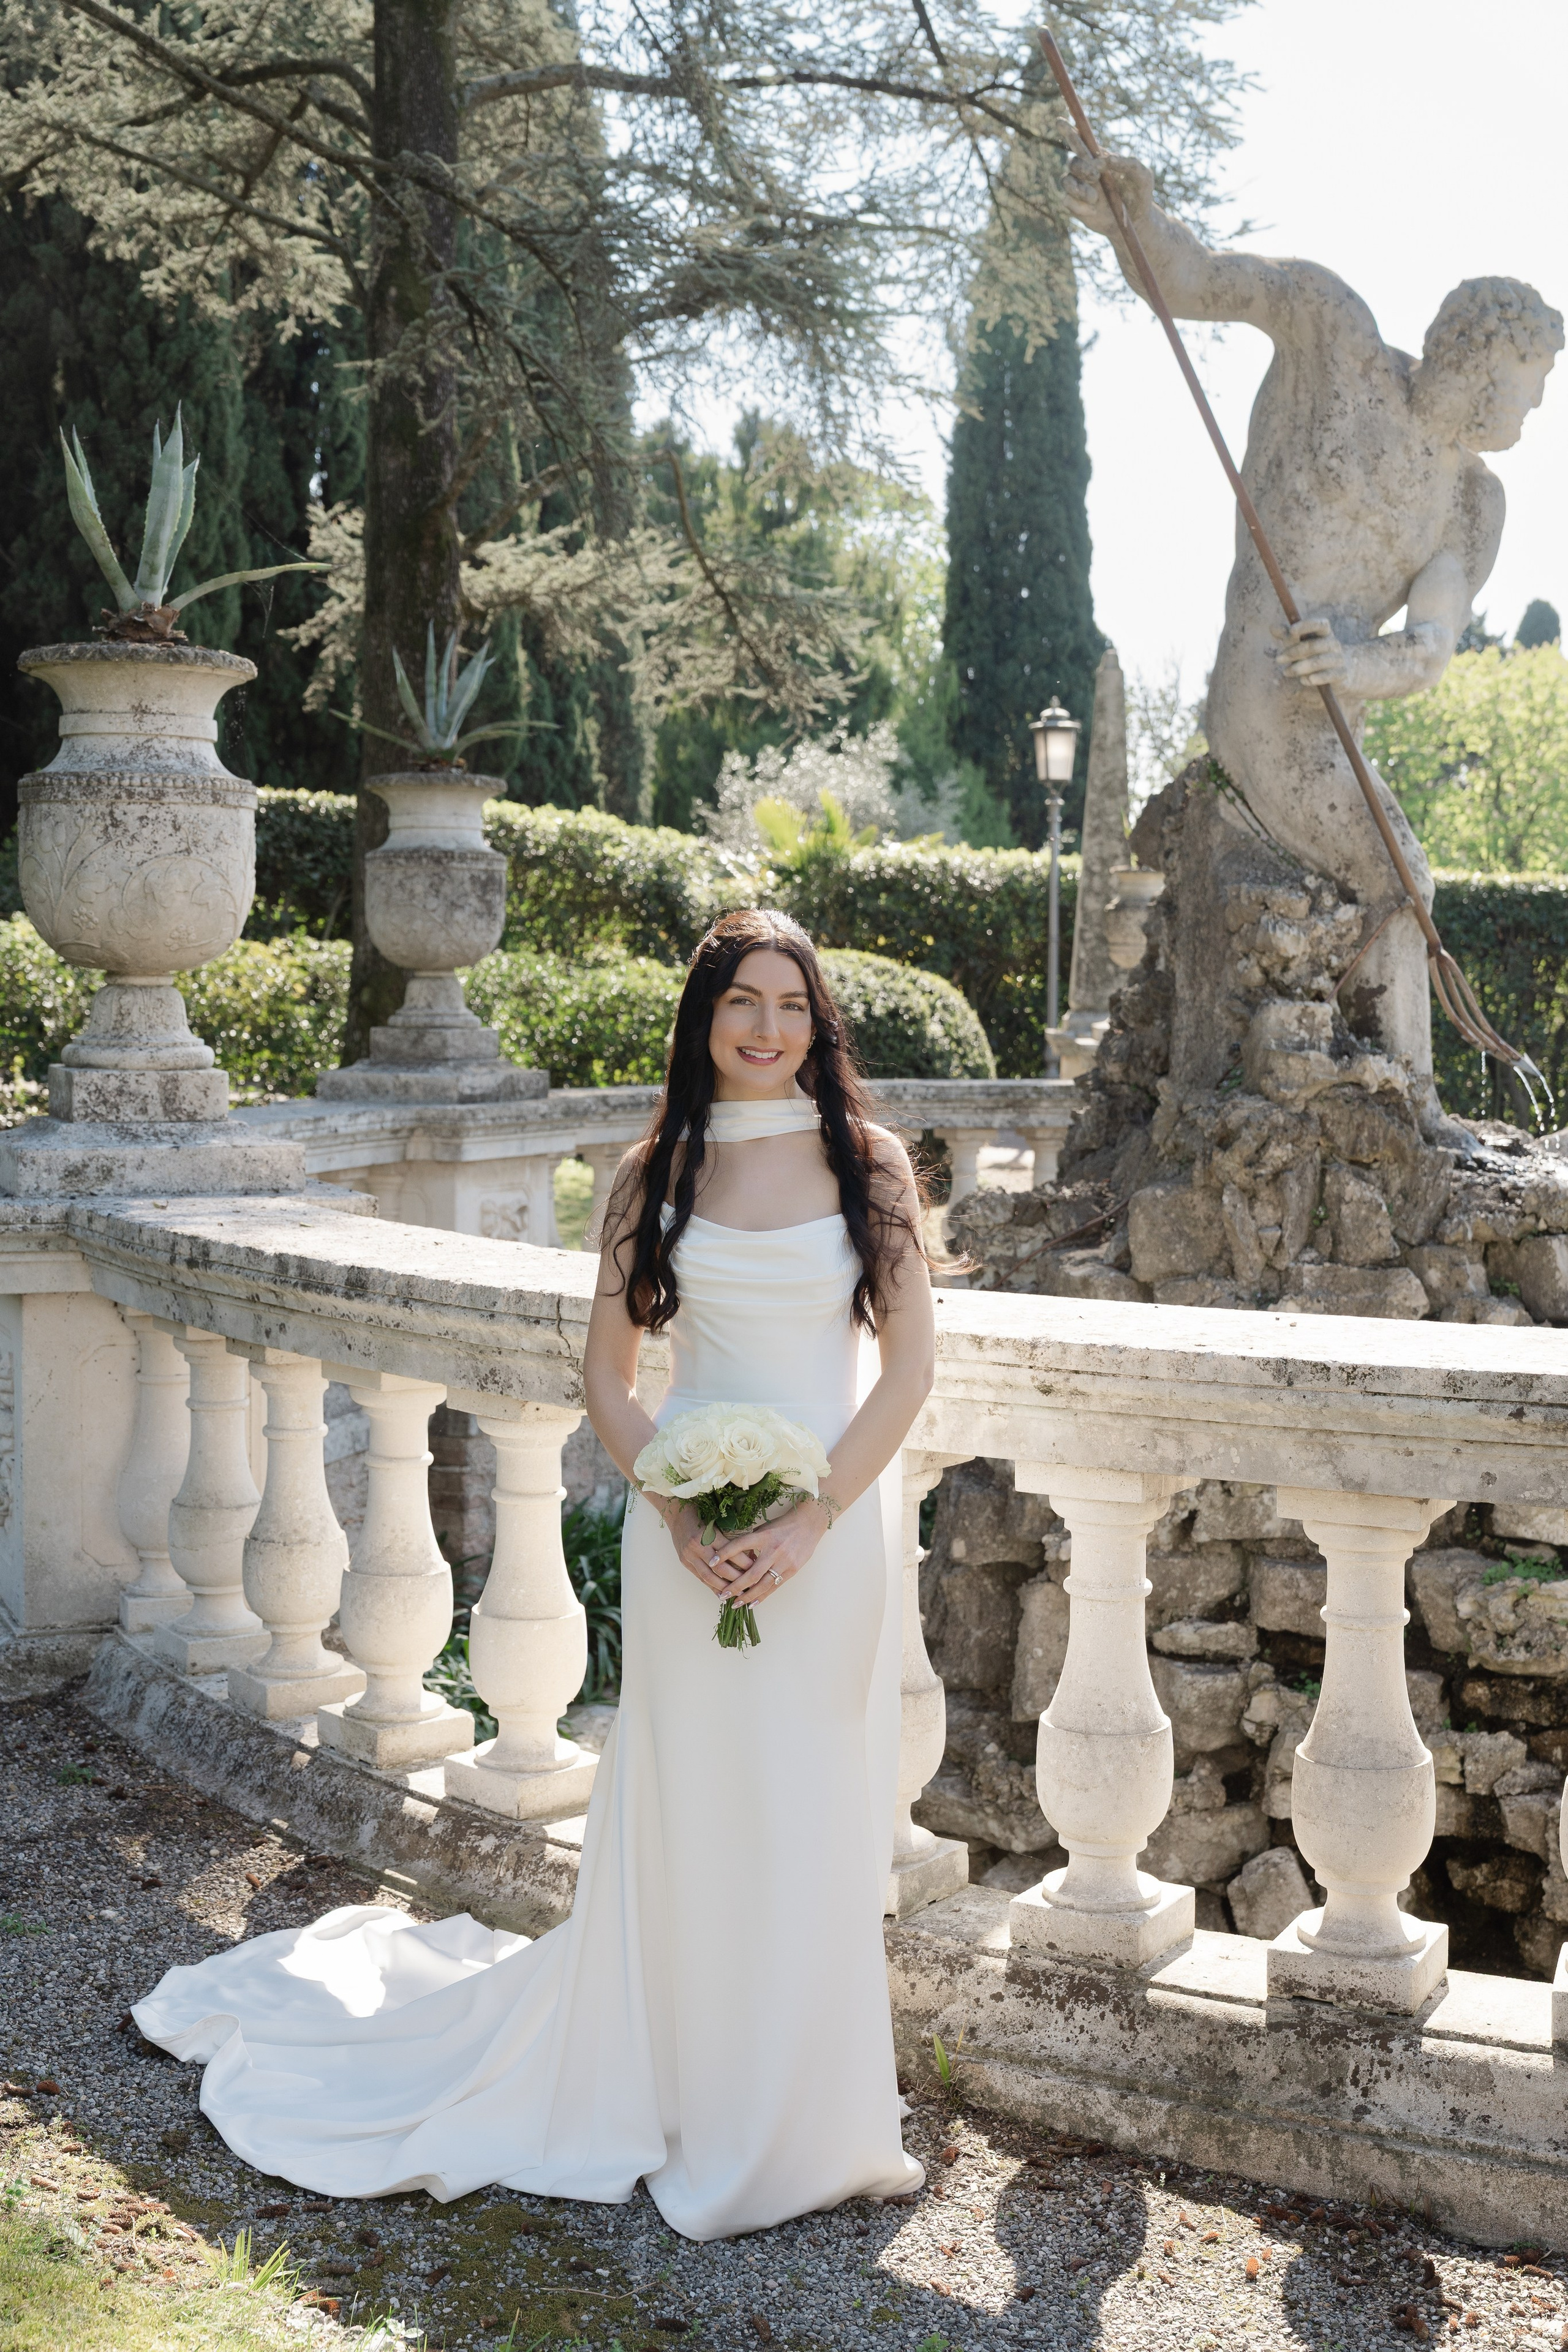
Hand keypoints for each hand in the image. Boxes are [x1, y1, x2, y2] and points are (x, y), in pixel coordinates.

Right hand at [650, 1497, 743, 1597]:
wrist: (676, 1515)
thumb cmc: (700, 1515)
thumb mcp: (716, 1523)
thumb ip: (729, 1538)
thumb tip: (750, 1553)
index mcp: (708, 1533)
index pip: (730, 1551)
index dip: (743, 1561)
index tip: (756, 1567)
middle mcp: (698, 1546)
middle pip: (720, 1568)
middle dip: (736, 1578)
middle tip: (750, 1585)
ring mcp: (689, 1555)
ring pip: (708, 1576)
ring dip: (724, 1587)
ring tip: (737, 1593)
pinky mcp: (685, 1561)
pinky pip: (700, 1577)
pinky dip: (711, 1587)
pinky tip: (721, 1594)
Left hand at [704, 1497, 833, 1607]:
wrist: (809, 1524)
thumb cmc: (783, 1525)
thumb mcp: (764, 1529)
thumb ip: (751, 1544)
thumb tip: (736, 1560)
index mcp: (763, 1536)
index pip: (739, 1545)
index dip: (724, 1554)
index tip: (711, 1562)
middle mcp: (773, 1549)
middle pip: (751, 1573)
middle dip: (735, 1586)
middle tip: (723, 1595)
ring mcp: (784, 1561)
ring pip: (763, 1584)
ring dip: (748, 1596)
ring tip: (736, 1604)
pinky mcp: (792, 1570)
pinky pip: (775, 1586)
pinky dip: (763, 1596)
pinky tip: (753, 1603)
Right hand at [1062, 136, 1153, 237]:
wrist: (1135, 223)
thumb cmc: (1140, 195)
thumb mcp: (1143, 176)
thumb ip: (1128, 163)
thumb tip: (1107, 159)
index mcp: (1100, 158)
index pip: (1081, 140)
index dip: (1069, 130)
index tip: (1060, 121)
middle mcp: (1086, 171)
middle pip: (1072, 161)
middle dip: (1083, 168)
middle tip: (1096, 177)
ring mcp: (1079, 189)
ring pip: (1065, 181)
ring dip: (1079, 189)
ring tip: (1095, 199)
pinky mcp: (1076, 206)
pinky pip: (1067, 201)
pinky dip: (1079, 206)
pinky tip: (1093, 211)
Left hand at [1275, 616, 1348, 687]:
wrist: (1339, 674)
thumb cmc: (1315, 656)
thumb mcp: (1301, 645)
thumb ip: (1288, 637)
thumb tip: (1272, 627)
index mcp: (1325, 633)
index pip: (1320, 624)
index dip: (1307, 625)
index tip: (1291, 630)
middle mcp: (1334, 644)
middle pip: (1314, 645)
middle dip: (1294, 652)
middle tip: (1278, 659)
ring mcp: (1339, 659)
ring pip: (1319, 661)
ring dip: (1300, 667)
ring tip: (1286, 672)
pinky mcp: (1341, 674)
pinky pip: (1329, 676)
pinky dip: (1315, 678)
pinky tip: (1303, 681)